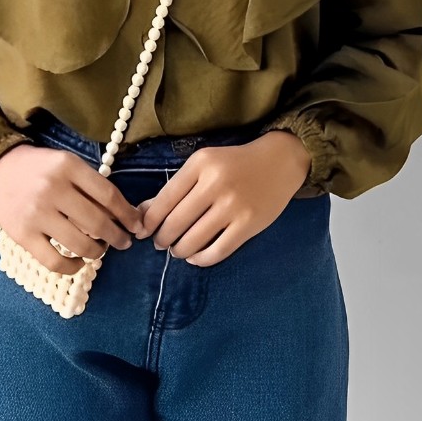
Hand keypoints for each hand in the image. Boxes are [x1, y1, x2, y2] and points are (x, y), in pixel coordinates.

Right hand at [0, 143, 145, 274]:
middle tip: (124, 242)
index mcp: (68, 167)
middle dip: (118, 237)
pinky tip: (80, 262)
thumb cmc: (40, 169)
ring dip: (98, 252)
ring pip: (80, 244)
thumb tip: (124, 215)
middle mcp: (52, 189)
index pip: (108, 196)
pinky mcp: (23, 235)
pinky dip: (73, 267)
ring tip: (101, 250)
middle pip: (98, 223)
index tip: (137, 225)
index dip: (128, 215)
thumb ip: (92, 185)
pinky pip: (55, 261)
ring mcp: (36, 214)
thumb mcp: (67, 164)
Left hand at [134, 131, 311, 266]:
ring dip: (179, 250)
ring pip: (194, 239)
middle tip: (160, 243)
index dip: (149, 220)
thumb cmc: (234, 163)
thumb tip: (142, 212)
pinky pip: (218, 251)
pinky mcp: (249, 224)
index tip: (143, 231)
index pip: (164, 199)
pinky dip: (201, 259)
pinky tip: (195, 258)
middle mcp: (216, 184)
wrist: (279, 161)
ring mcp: (234, 206)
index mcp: (200, 164)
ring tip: (177, 250)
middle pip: (176, 222)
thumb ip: (175, 187)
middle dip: (162, 238)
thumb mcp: (203, 165)